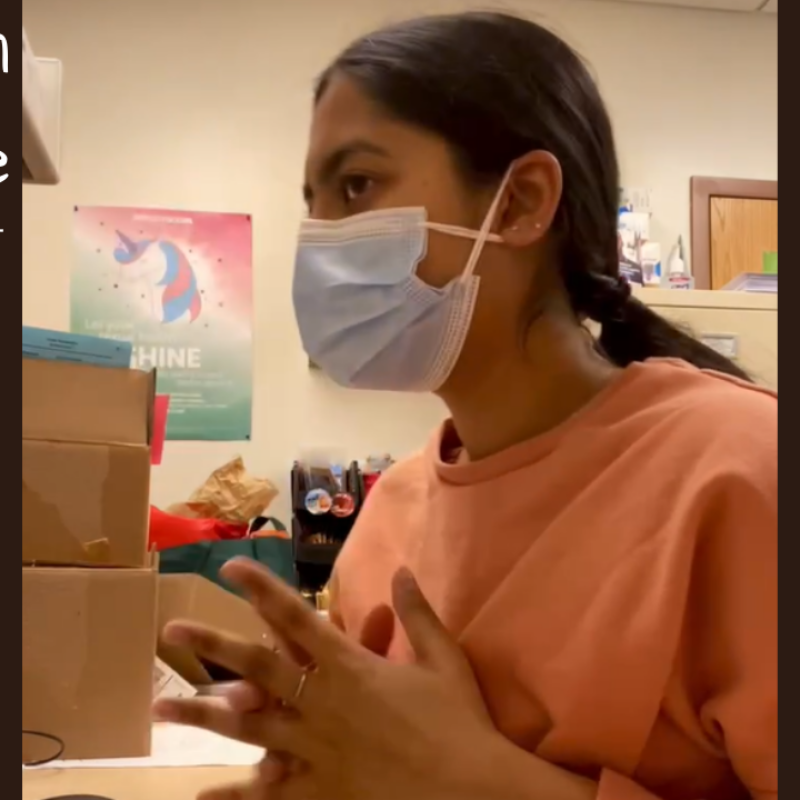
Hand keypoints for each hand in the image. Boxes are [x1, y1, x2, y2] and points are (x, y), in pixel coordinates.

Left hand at [154, 560, 595, 799]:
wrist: (471, 791)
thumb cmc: (459, 722)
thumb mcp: (443, 659)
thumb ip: (417, 614)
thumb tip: (402, 569)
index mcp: (350, 668)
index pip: (296, 618)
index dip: (262, 590)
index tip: (233, 568)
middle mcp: (323, 704)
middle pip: (257, 668)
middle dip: (214, 645)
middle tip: (173, 631)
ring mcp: (316, 751)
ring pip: (249, 729)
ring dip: (204, 715)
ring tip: (163, 710)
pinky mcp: (320, 791)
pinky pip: (269, 795)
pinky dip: (234, 797)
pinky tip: (201, 797)